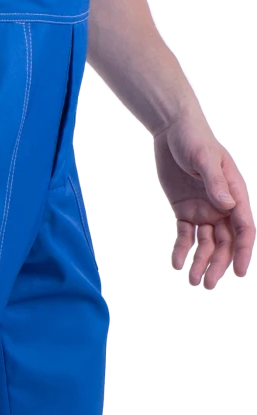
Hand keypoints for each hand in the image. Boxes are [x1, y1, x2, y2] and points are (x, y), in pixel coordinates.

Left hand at [153, 107, 254, 288]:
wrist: (172, 131)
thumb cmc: (193, 140)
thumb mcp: (204, 159)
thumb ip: (216, 182)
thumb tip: (227, 204)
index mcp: (234, 194)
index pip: (243, 228)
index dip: (242, 250)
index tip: (238, 271)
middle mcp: (222, 206)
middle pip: (225, 242)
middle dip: (218, 264)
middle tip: (208, 284)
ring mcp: (204, 209)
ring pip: (206, 243)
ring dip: (200, 261)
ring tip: (192, 281)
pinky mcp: (186, 210)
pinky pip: (186, 235)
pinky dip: (182, 249)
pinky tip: (176, 263)